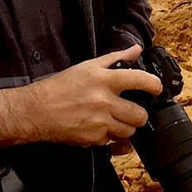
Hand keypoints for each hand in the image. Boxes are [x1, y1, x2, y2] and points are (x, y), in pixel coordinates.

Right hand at [0, 44, 161, 147]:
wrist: (36, 111)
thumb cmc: (59, 87)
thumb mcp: (87, 66)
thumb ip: (115, 58)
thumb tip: (136, 50)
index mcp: (104, 80)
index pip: (140, 81)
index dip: (154, 86)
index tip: (156, 89)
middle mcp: (103, 101)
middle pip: (139, 115)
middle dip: (139, 115)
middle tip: (132, 111)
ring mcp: (98, 122)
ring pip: (128, 131)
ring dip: (125, 128)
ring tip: (114, 120)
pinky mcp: (92, 139)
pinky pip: (111, 142)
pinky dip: (109, 138)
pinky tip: (99, 128)